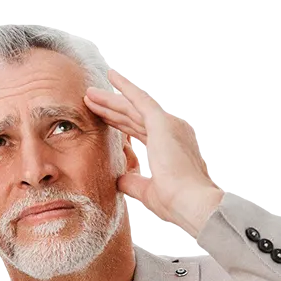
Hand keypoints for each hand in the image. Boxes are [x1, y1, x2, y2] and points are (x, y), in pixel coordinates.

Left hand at [83, 70, 223, 236]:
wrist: (191, 203)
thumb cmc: (176, 202)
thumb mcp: (148, 192)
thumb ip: (133, 182)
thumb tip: (118, 180)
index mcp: (169, 148)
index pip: (139, 132)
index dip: (119, 125)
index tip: (104, 120)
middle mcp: (171, 132)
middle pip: (133, 118)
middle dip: (111, 110)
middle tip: (91, 100)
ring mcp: (168, 125)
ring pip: (132, 108)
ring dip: (110, 100)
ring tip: (90, 93)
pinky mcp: (161, 123)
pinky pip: (139, 100)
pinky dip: (124, 88)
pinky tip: (111, 76)